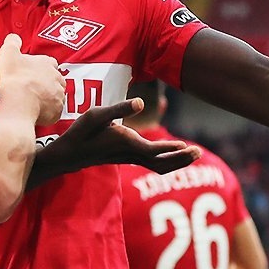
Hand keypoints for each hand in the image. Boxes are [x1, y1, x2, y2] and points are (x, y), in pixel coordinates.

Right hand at [0, 34, 65, 125]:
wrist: (19, 102)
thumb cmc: (15, 78)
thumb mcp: (8, 53)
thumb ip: (12, 42)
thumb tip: (14, 38)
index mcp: (47, 63)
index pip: (49, 63)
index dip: (40, 68)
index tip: (31, 72)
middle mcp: (57, 78)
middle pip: (55, 80)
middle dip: (45, 84)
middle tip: (31, 88)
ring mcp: (58, 95)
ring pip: (55, 96)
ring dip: (46, 99)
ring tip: (32, 102)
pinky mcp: (57, 111)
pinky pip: (54, 112)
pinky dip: (46, 113)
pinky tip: (35, 113)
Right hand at [44, 99, 201, 174]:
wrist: (69, 153)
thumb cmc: (82, 131)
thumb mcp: (97, 114)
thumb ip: (120, 108)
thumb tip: (141, 102)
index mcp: (125, 143)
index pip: (153, 150)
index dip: (170, 149)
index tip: (186, 145)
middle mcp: (130, 154)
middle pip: (161, 163)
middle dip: (181, 159)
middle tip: (199, 153)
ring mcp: (129, 158)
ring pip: (158, 166)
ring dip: (177, 162)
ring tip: (194, 154)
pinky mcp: (127, 158)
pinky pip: (152, 164)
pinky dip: (167, 161)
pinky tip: (174, 154)